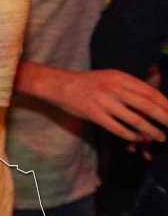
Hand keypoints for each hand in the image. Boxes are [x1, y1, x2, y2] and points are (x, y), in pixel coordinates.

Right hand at [46, 68, 167, 141]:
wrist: (59, 84)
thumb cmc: (88, 82)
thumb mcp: (110, 77)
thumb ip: (129, 88)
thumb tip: (153, 105)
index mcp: (119, 77)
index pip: (150, 92)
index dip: (166, 104)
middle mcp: (113, 88)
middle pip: (147, 106)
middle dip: (165, 118)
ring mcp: (104, 102)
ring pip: (136, 120)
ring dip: (152, 131)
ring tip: (160, 137)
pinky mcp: (94, 114)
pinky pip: (119, 129)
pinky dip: (131, 136)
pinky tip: (137, 138)